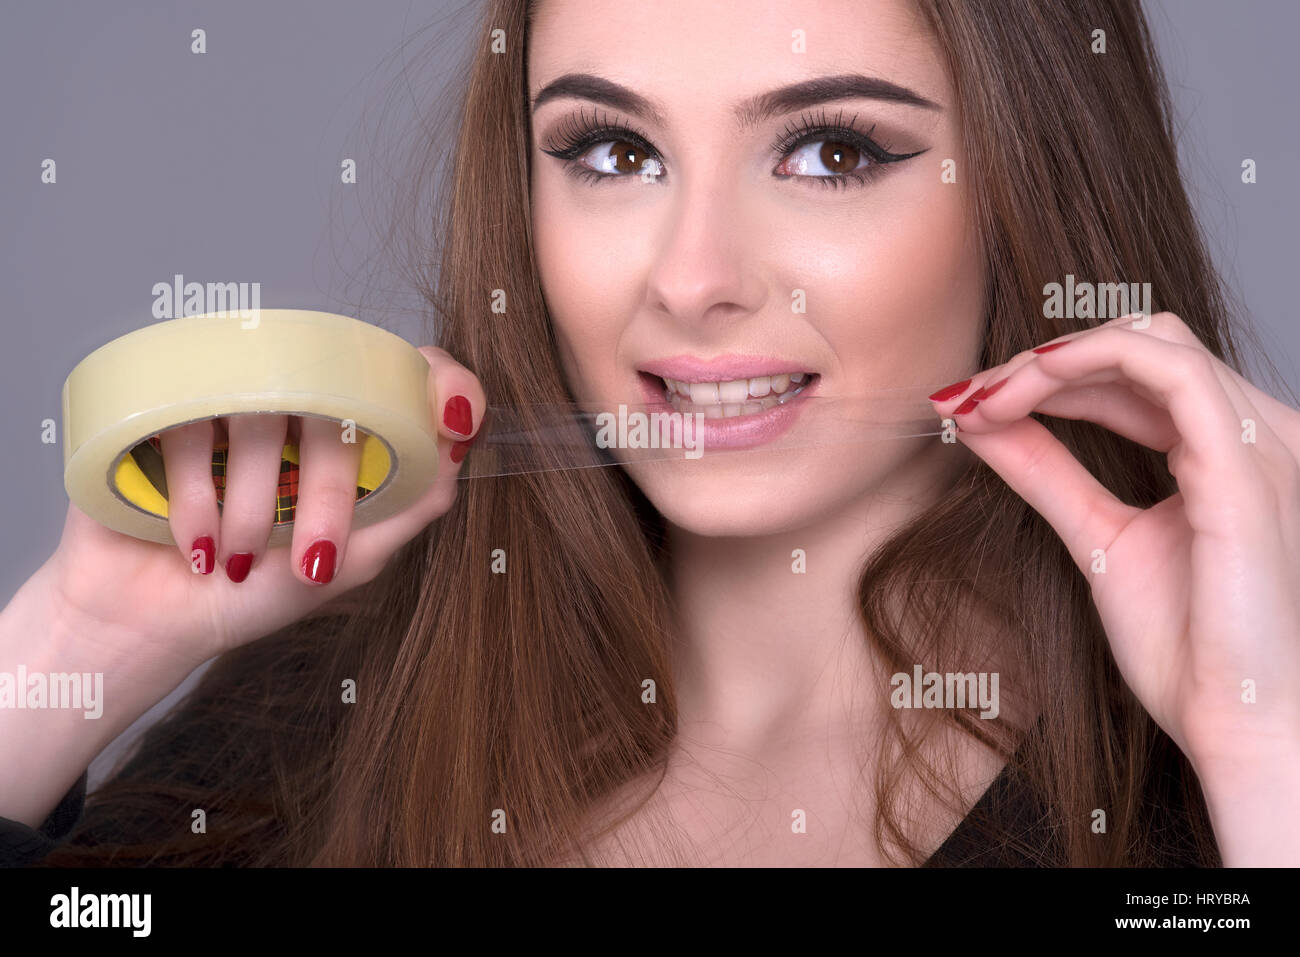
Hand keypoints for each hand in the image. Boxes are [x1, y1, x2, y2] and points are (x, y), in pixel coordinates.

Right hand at [44, 345, 483, 673]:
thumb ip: (413, 506)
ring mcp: (234, 403)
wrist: (149, 622)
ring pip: (265, 414)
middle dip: (327, 498)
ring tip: (236, 561)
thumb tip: (460, 445)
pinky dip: (198, 498)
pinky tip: (195, 544)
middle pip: (338, 406)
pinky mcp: (167, 407)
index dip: (440, 382)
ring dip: (253, 508)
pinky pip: (195, 424)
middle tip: (312, 562)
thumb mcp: (353, 561)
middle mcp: (298, 409)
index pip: (405, 375)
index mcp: (349, 438)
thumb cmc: (255, 594)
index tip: (455, 418)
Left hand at [928, 312, 1299, 860]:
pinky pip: (1170, 371)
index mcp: (1229, 455)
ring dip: (1052, 360)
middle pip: (1139, 350)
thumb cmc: (1189, 651)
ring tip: (984, 398)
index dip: (1048, 380)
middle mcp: (1257, 436)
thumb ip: (1048, 474)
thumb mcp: (1099, 540)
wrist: (1236, 726)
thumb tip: (981, 422)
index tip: (969, 404)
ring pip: (1152, 342)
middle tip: (966, 397)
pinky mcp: (1244, 466)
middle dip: (1041, 365)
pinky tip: (1027, 385)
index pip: (1136, 378)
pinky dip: (1089, 360)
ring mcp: (1260, 445)